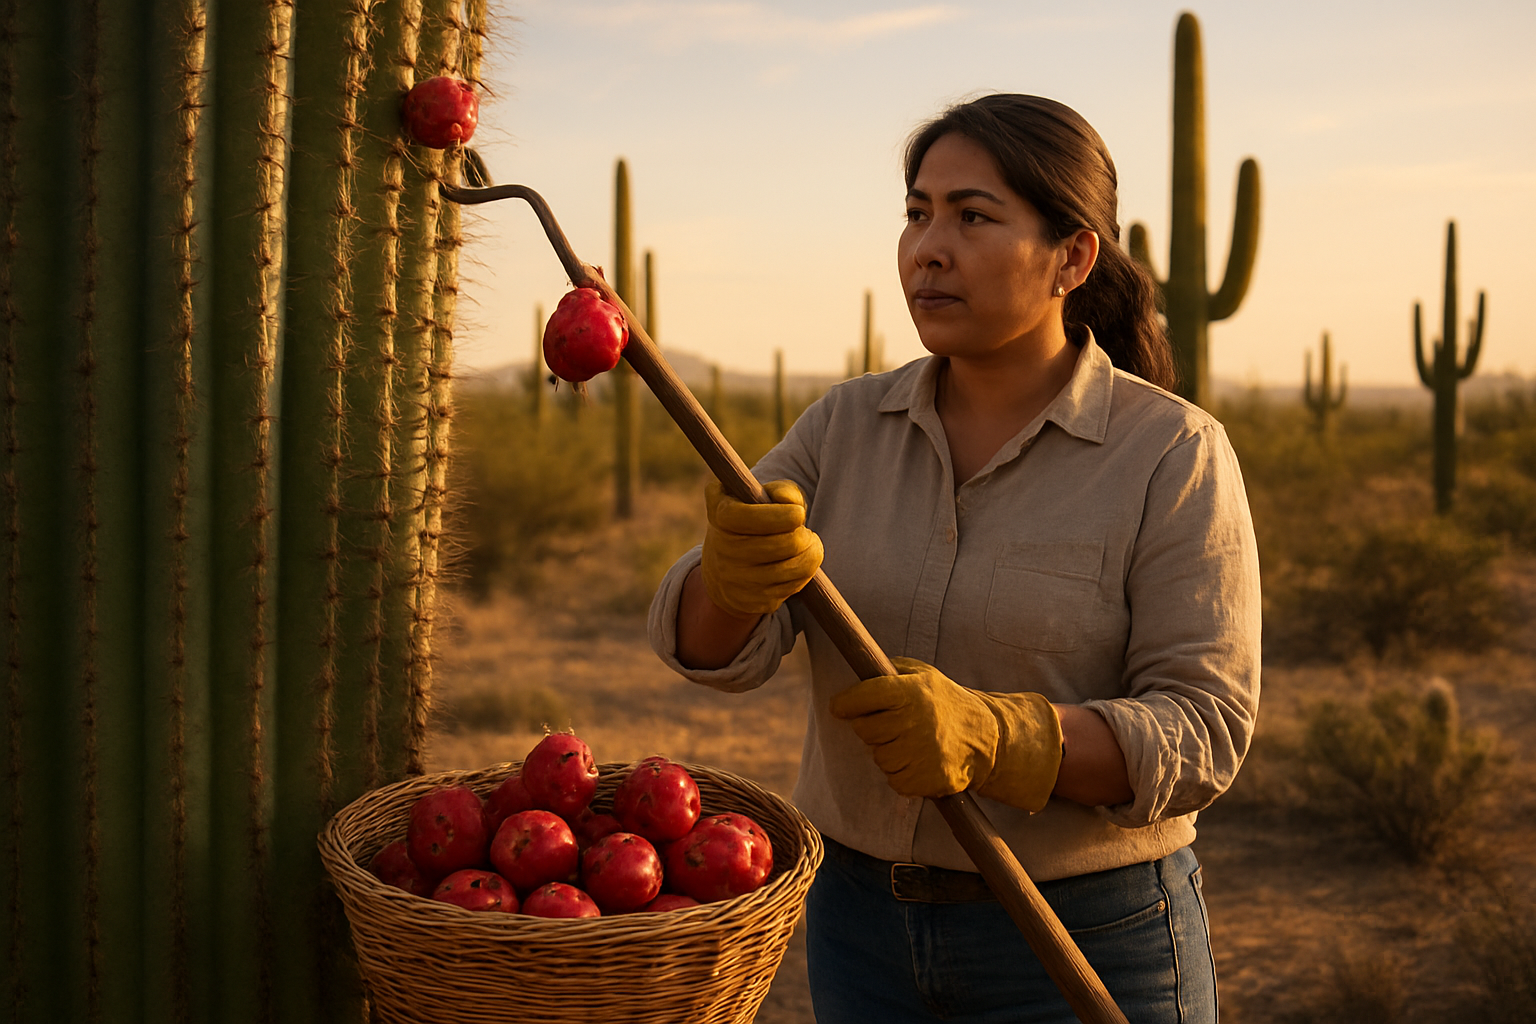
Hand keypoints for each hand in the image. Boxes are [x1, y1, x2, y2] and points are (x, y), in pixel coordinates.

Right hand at [699, 479, 823, 617]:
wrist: (722, 568)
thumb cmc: (750, 520)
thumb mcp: (756, 497)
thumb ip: (779, 491)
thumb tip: (791, 502)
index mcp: (721, 517)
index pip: (750, 518)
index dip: (781, 516)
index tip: (799, 513)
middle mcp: (723, 551)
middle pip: (784, 545)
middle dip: (803, 535)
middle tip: (803, 530)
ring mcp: (736, 581)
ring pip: (794, 568)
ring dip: (811, 553)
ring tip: (808, 544)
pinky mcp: (752, 602)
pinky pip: (793, 587)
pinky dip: (804, 573)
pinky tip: (797, 563)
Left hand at [829, 657, 1063, 810]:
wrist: (986, 737)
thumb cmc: (946, 702)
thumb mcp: (923, 674)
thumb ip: (890, 670)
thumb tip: (857, 673)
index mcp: (910, 691)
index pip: (861, 696)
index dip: (845, 703)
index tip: (839, 707)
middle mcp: (914, 721)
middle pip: (864, 730)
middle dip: (872, 727)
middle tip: (894, 724)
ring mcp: (921, 752)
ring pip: (878, 757)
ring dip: (888, 752)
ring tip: (912, 742)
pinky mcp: (927, 779)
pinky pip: (894, 780)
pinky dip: (901, 774)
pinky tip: (918, 761)